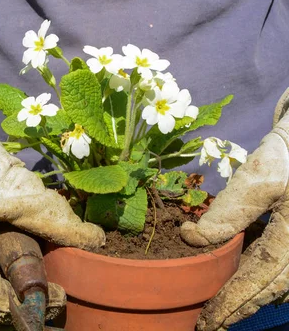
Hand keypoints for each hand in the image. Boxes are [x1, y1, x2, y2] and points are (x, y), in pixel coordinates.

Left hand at [181, 89, 288, 330]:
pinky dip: (257, 278)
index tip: (209, 319)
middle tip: (210, 325)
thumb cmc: (288, 156)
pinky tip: (236, 283)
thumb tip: (191, 239)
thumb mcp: (257, 178)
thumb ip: (228, 212)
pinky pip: (280, 268)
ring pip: (278, 282)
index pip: (262, 276)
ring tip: (219, 311)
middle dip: (240, 307)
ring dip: (249, 296)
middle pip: (272, 287)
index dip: (234, 300)